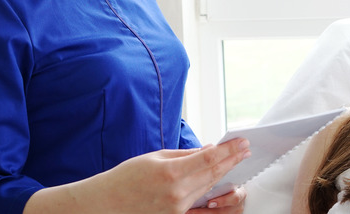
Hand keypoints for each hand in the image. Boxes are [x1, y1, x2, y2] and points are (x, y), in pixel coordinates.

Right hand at [24, 137, 250, 213]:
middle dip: (232, 160)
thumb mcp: (154, 158)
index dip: (229, 150)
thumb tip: (209, 150)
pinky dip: (213, 192)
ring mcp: (178, 210)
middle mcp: (177, 195)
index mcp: (170, 174)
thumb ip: (184, 155)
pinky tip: (223, 183)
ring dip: (226, 174)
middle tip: (245, 149)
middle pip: (214, 175)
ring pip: (210, 189)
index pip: (209, 159)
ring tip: (237, 162)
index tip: (242, 142)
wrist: (105, 205)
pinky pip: (200, 204)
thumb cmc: (125, 178)